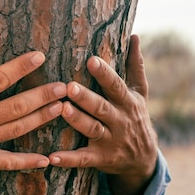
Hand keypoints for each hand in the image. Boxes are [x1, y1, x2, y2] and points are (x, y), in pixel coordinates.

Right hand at [0, 22, 65, 194]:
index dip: (21, 66)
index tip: (40, 55)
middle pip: (18, 106)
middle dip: (44, 95)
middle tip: (66, 86)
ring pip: (19, 130)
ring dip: (42, 119)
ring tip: (63, 109)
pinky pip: (8, 163)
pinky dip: (28, 163)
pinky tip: (47, 160)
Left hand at [48, 35, 157, 194]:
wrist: (144, 159)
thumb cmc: (135, 116)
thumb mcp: (140, 92)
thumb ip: (135, 65)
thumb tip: (135, 36)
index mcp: (127, 102)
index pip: (115, 86)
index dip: (104, 74)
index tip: (91, 60)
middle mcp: (119, 121)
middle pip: (101, 107)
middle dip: (86, 97)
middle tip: (68, 86)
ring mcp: (109, 141)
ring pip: (91, 129)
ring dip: (76, 120)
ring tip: (61, 109)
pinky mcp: (100, 158)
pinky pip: (82, 159)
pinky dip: (67, 159)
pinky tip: (51, 157)